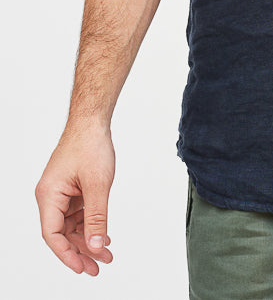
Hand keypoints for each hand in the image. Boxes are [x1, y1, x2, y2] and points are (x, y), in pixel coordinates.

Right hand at [35, 123, 114, 274]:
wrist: (92, 121)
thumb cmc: (90, 144)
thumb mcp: (97, 185)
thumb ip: (96, 218)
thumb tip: (96, 246)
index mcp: (49, 195)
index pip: (53, 235)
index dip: (67, 254)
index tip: (83, 267)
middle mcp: (51, 196)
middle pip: (62, 233)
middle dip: (81, 251)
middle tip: (98, 267)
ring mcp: (61, 192)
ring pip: (71, 225)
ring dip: (88, 239)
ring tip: (106, 254)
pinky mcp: (71, 188)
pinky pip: (78, 213)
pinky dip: (90, 224)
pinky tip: (104, 235)